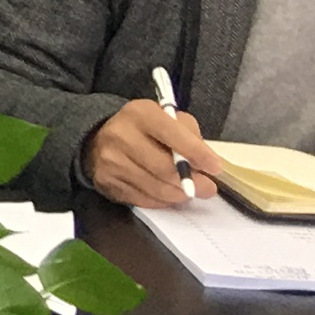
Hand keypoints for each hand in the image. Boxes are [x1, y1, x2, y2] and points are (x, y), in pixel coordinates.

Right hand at [83, 99, 209, 208]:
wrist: (99, 138)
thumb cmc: (144, 128)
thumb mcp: (167, 118)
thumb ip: (189, 134)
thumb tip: (206, 164)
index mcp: (139, 113)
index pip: (172, 133)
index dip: (196, 152)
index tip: (215, 167)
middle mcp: (120, 135)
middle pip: (164, 168)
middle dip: (192, 181)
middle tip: (208, 188)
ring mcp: (110, 161)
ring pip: (155, 188)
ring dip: (179, 194)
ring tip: (189, 192)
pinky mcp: (106, 183)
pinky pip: (143, 200)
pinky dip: (162, 201)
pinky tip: (169, 194)